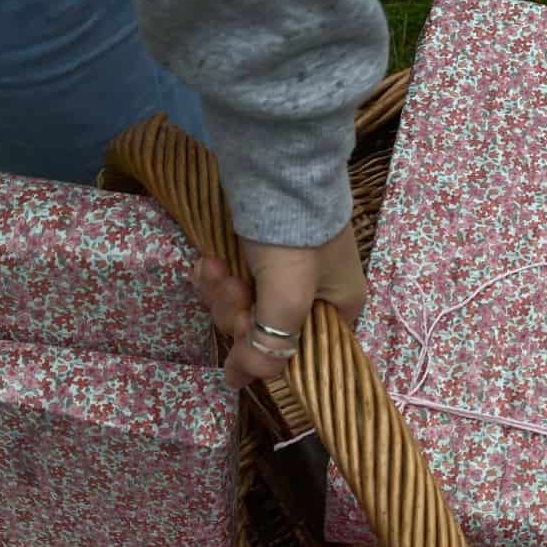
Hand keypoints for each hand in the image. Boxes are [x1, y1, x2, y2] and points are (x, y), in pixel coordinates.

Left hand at [191, 221, 365, 388]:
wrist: (276, 165)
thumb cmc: (294, 237)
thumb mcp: (287, 297)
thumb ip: (270, 345)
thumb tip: (241, 381)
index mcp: (339, 308)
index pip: (302, 355)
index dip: (267, 352)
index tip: (245, 334)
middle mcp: (317, 295)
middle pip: (267, 332)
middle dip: (238, 314)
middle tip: (230, 290)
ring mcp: (287, 274)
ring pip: (245, 308)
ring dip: (222, 294)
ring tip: (213, 268)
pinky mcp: (261, 254)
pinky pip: (233, 283)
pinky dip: (216, 276)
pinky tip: (207, 261)